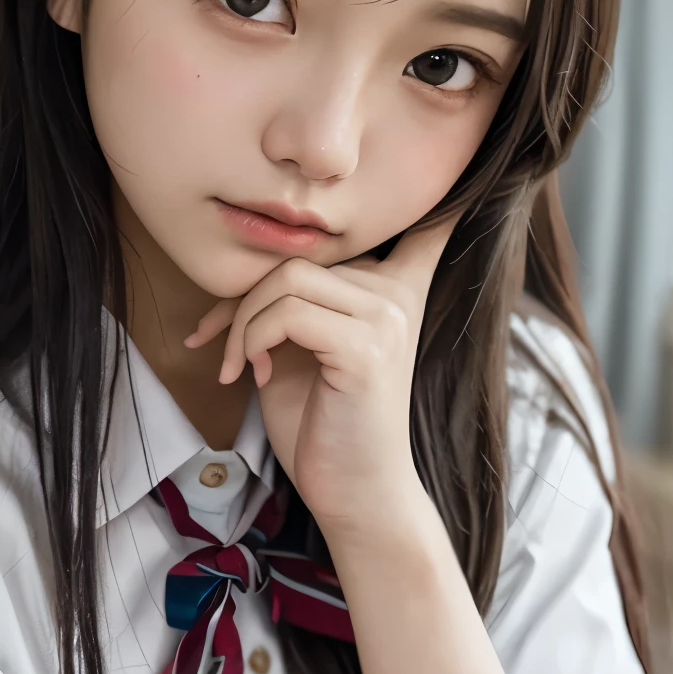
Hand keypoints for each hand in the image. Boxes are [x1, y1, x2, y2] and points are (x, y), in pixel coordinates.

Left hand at [184, 217, 455, 538]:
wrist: (352, 493)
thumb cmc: (323, 425)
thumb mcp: (300, 350)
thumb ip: (291, 303)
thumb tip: (242, 272)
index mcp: (395, 290)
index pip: (424, 225)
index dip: (435, 196)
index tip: (455, 179)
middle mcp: (398, 294)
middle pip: (297, 254)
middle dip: (242, 296)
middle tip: (217, 342)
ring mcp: (387, 316)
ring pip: (284, 278)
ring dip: (241, 321)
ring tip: (240, 364)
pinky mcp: (367, 346)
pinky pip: (284, 312)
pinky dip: (250, 339)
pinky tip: (252, 373)